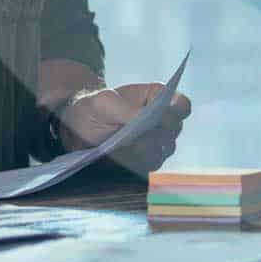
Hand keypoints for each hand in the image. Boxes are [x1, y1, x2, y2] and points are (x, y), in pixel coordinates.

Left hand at [58, 83, 192, 171]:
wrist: (79, 129)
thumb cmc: (94, 107)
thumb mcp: (105, 102)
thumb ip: (127, 109)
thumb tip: (147, 120)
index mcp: (157, 97)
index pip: (181, 105)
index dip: (176, 111)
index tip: (160, 117)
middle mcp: (162, 120)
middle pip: (175, 130)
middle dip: (156, 133)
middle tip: (135, 134)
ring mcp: (157, 141)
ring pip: (165, 150)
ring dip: (146, 149)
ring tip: (124, 145)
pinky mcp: (147, 159)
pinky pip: (152, 164)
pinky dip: (137, 161)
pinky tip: (121, 155)